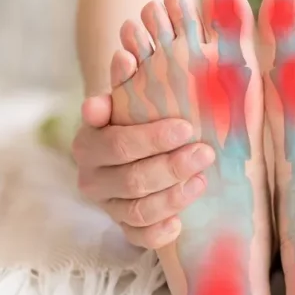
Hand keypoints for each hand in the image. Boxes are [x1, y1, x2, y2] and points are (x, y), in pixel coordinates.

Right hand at [72, 94, 214, 248]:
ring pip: (137, 211)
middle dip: (171, 167)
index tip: (186, 127)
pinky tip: (180, 223)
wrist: (127, 149)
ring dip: (172, 197)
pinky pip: (138, 238)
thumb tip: (124, 55)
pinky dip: (159, 233)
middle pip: (131, 180)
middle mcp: (92, 178)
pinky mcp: (123, 227)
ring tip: (201, 181)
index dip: (151, 138)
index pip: (118, 144)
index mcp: (88, 143)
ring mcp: (107, 206)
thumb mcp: (128, 99)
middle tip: (205, 153)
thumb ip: (126, 80)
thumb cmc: (132, 119)